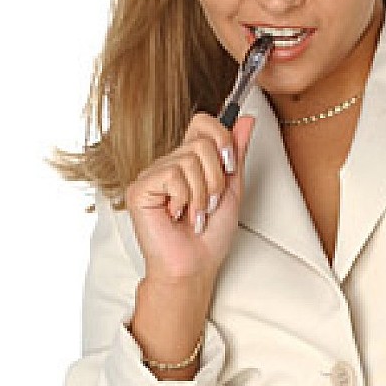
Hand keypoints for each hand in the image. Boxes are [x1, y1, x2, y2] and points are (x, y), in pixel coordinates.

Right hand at [124, 111, 255, 285]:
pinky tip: (177, 216)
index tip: (230, 165)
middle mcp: (169, 164)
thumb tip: (246, 119)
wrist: (195, 266)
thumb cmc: (211, 236)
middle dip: (216, 179)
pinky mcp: (139, 189)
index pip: (202, 123)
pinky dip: (184, 199)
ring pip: (188, 161)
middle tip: (210, 205)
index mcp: (189, 162)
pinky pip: (172, 176)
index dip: (222, 137)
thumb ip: (236, 154)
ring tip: (195, 215)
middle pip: (202, 143)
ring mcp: (152, 175)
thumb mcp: (232, 189)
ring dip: (201, 195)